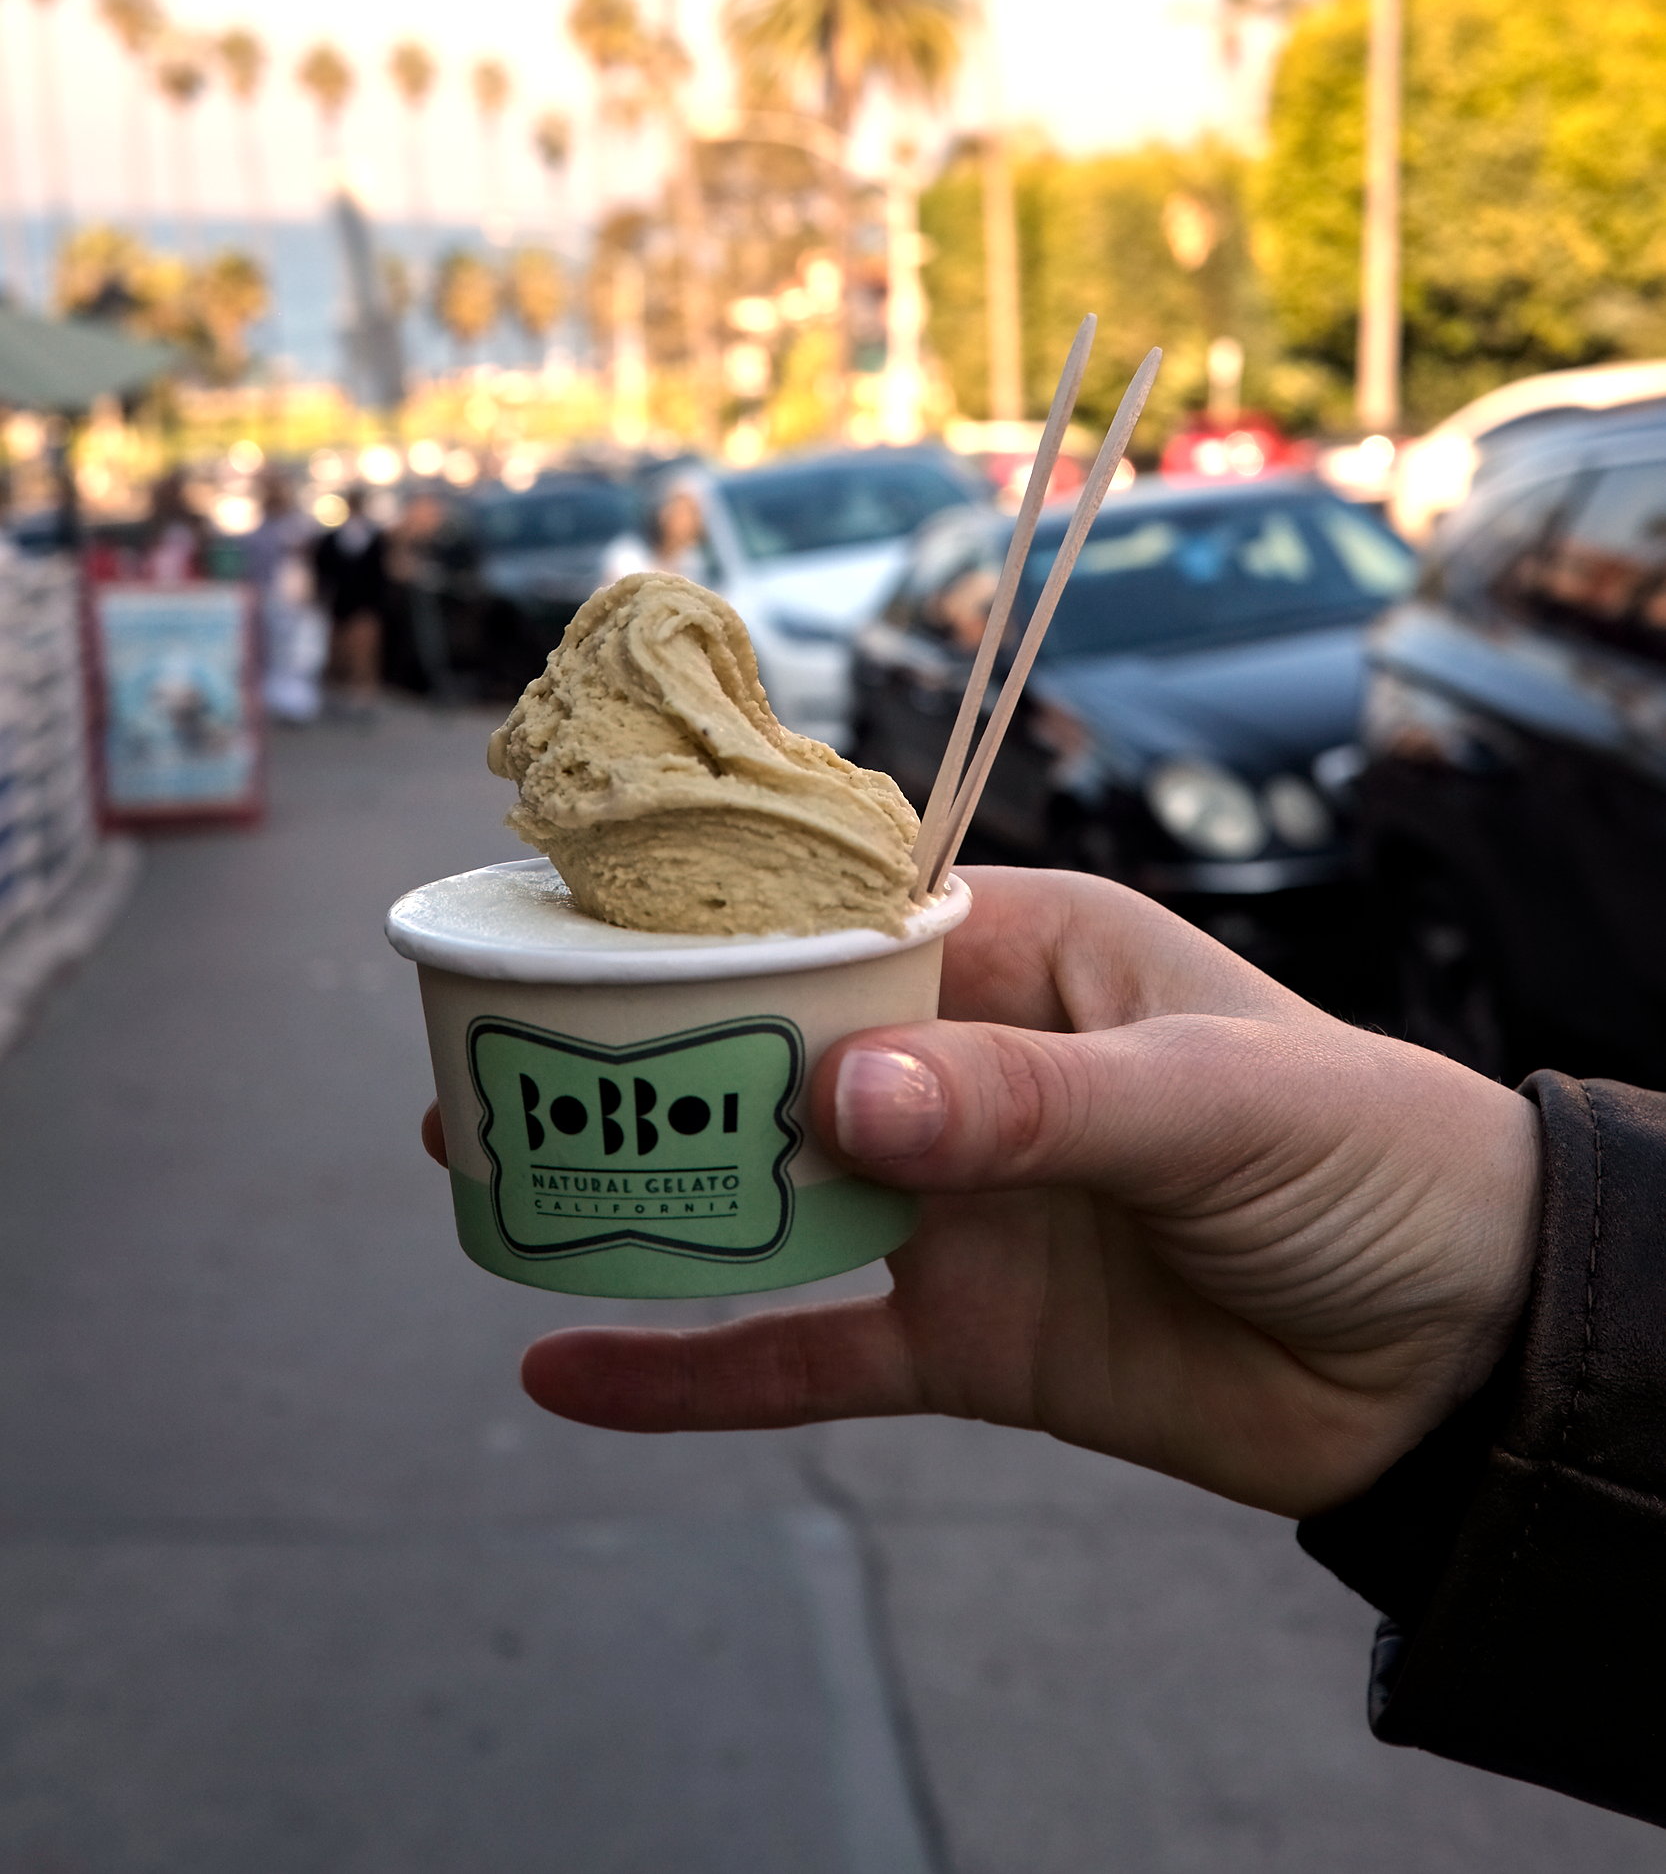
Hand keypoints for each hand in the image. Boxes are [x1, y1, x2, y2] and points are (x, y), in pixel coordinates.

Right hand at [426, 868, 1542, 1516]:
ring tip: (486, 1174)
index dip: (712, 923)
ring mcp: (954, 1208)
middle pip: (770, 1050)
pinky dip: (691, 1366)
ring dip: (640, 1192)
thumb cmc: (1366, 1158)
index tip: (577, 928)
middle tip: (483, 1054)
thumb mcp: (1207, 1104)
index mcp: (1027, 956)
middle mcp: (969, 1068)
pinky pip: (802, 1351)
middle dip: (639, 1054)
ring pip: (764, 1194)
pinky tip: (569, 1369)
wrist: (1457, 1356)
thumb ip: (1026, 1103)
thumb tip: (838, 1098)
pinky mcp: (959, 1341)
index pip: (839, 919)